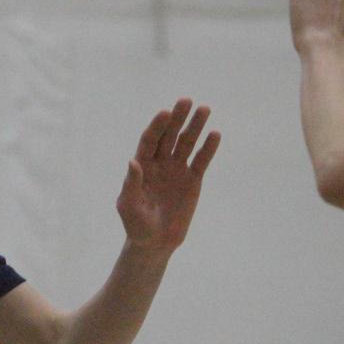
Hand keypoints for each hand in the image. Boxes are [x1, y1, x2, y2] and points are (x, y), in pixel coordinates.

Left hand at [117, 99, 220, 252]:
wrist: (155, 242)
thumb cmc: (136, 225)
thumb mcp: (129, 206)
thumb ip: (131, 184)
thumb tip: (133, 161)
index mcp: (142, 165)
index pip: (150, 140)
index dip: (157, 126)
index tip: (165, 112)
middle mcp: (160, 163)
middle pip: (169, 135)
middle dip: (177, 118)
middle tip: (186, 101)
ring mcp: (177, 169)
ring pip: (187, 143)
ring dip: (195, 126)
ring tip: (205, 109)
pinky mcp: (192, 180)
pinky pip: (201, 160)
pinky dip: (208, 148)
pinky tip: (215, 134)